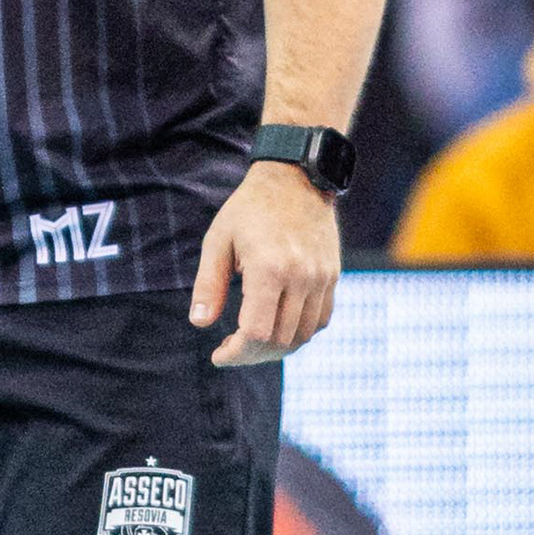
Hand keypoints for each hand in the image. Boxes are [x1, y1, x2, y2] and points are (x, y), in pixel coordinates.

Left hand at [189, 160, 339, 367]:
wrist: (295, 179)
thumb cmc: (249, 209)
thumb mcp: (218, 241)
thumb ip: (209, 284)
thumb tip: (199, 324)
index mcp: (269, 269)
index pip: (256, 332)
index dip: (236, 353)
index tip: (219, 355)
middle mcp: (301, 277)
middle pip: (280, 340)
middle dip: (252, 355)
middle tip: (231, 351)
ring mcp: (322, 278)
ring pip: (303, 335)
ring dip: (276, 349)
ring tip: (252, 344)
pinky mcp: (333, 276)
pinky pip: (321, 320)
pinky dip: (299, 333)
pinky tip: (277, 328)